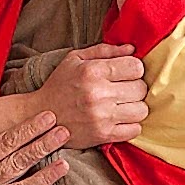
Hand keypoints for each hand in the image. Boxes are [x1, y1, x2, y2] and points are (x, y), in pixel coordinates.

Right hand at [32, 43, 148, 147]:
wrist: (42, 116)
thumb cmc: (60, 84)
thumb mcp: (76, 59)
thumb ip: (105, 51)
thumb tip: (132, 49)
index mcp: (93, 71)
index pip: (136, 67)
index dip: (134, 69)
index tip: (126, 73)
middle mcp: (99, 93)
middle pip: (141, 89)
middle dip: (135, 87)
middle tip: (123, 89)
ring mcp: (102, 117)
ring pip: (142, 110)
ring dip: (135, 106)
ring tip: (123, 104)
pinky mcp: (103, 135)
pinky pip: (135, 130)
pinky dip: (131, 124)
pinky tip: (120, 118)